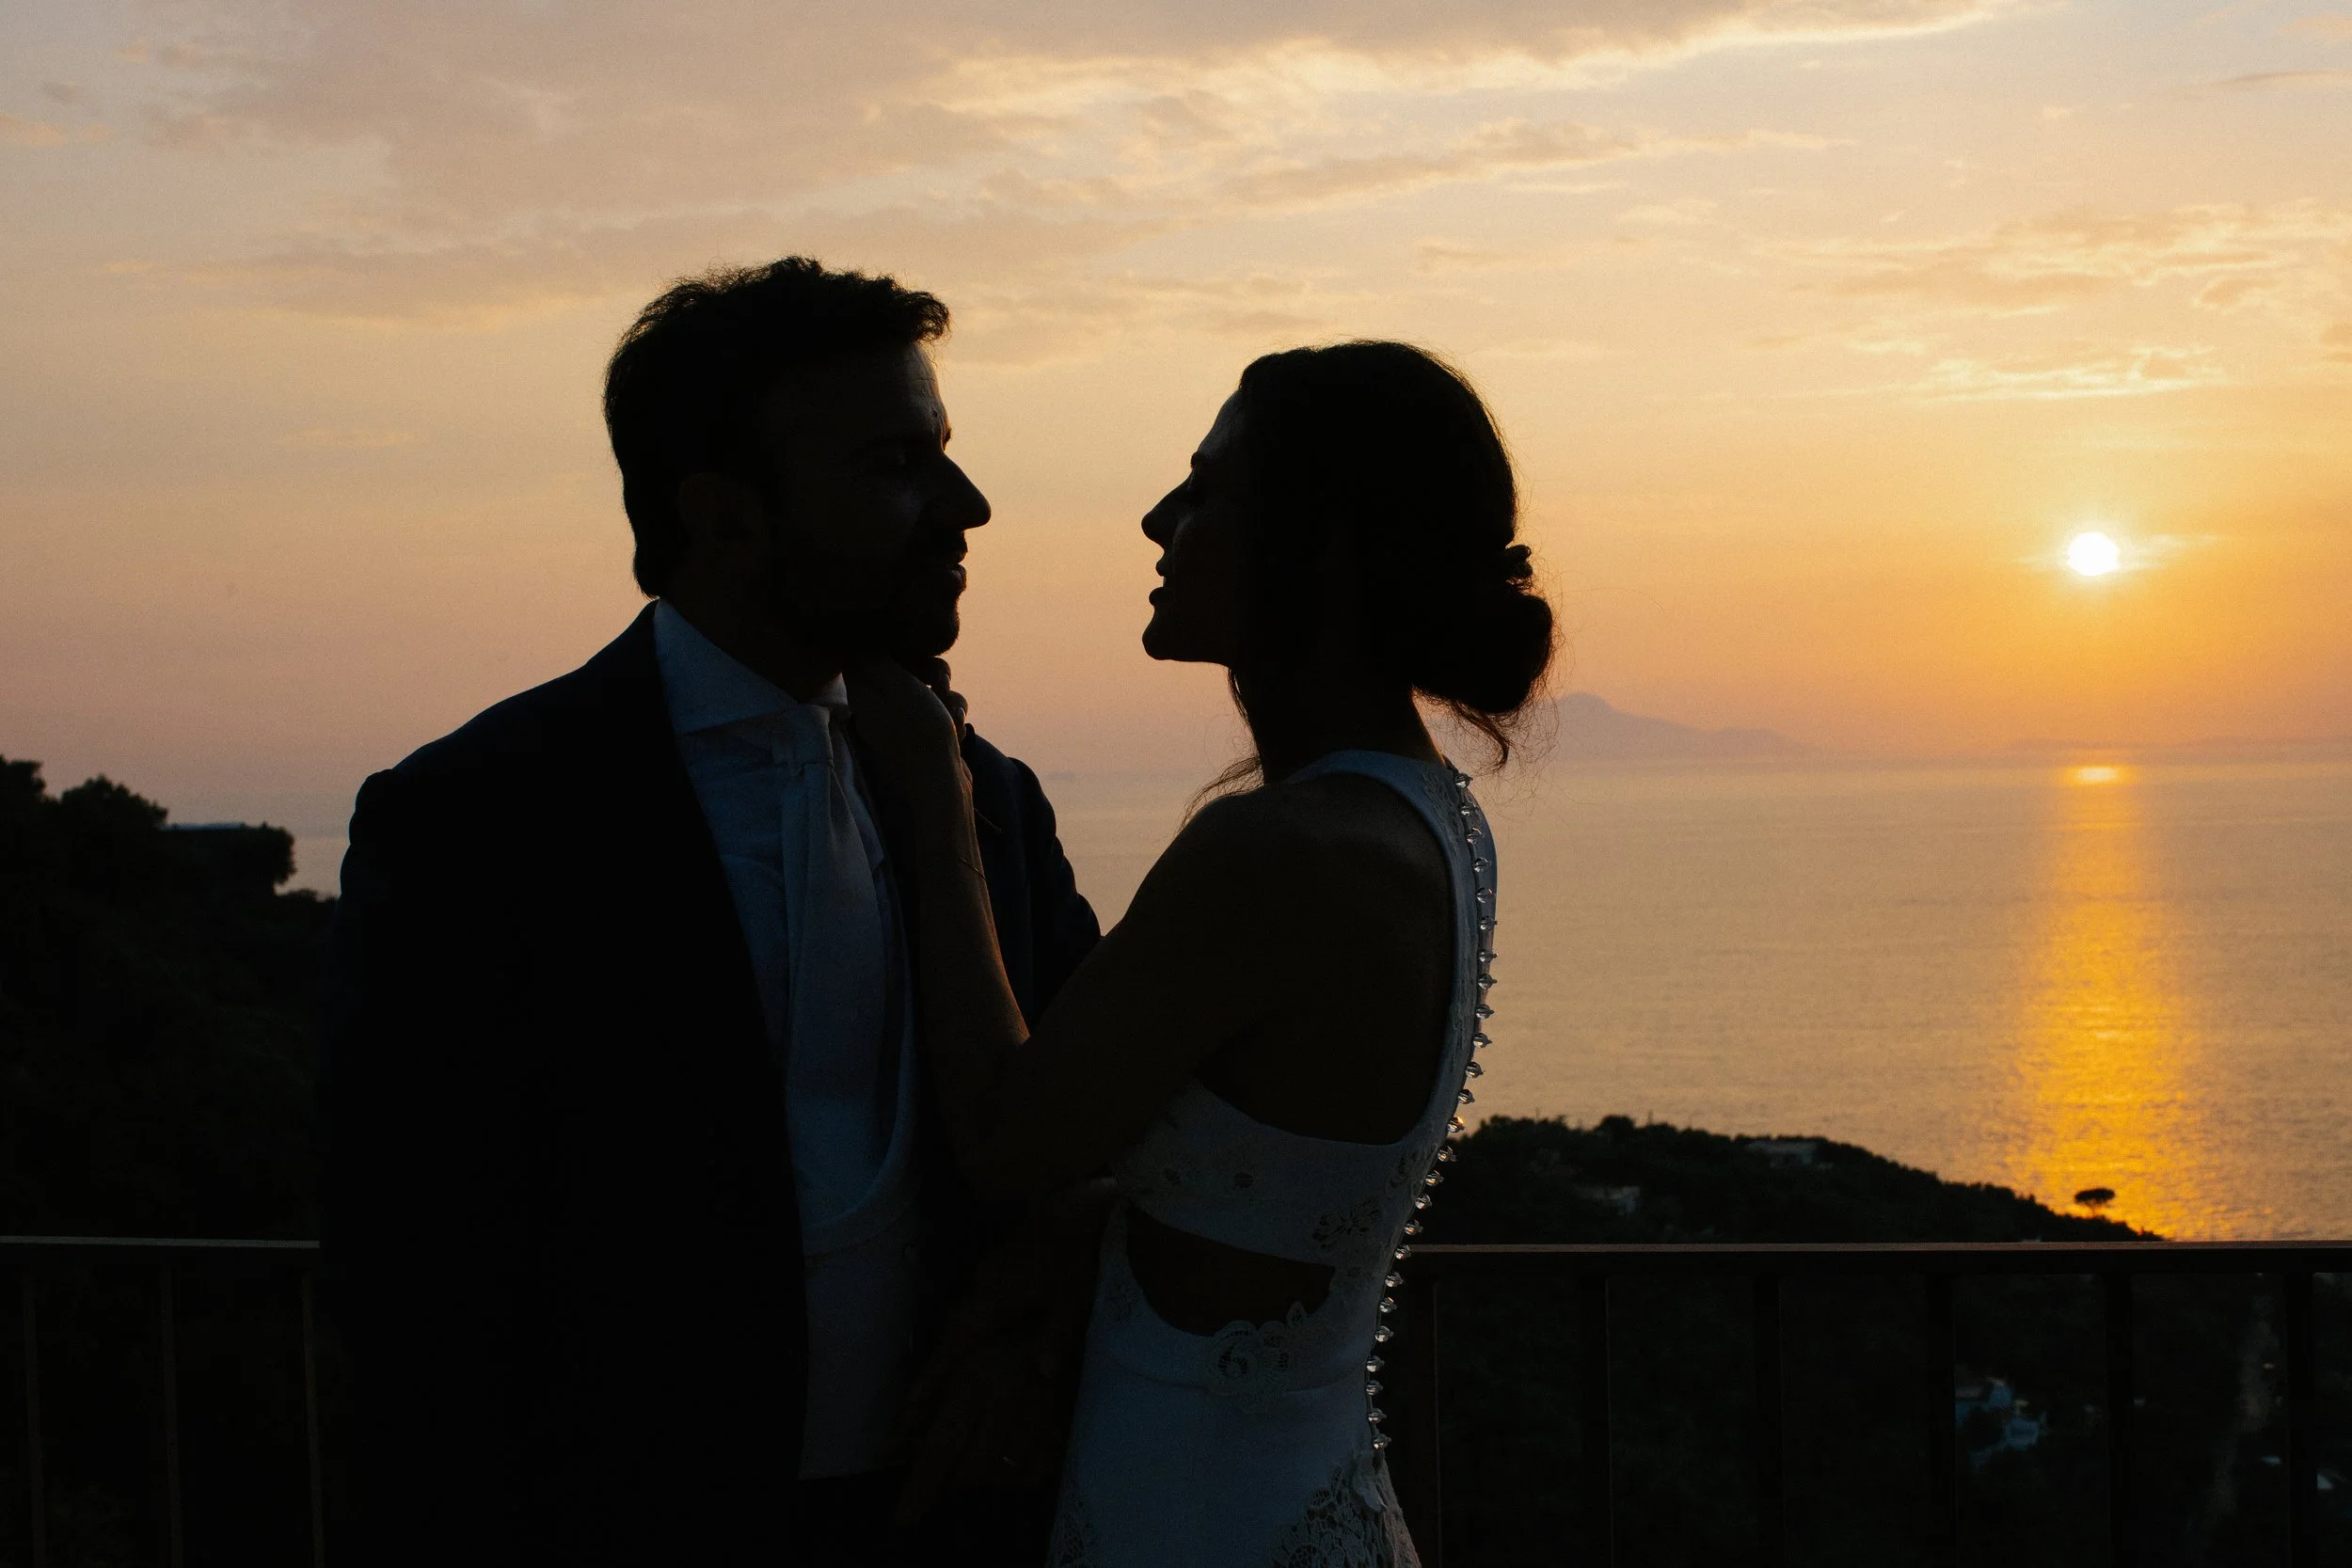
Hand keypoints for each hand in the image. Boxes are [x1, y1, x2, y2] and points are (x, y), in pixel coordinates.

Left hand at [844, 657, 968, 811]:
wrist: (943, 783)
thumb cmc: (921, 732)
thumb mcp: (900, 687)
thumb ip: (879, 664)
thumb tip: (860, 647)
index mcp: (864, 699)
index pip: (860, 661)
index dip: (886, 649)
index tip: (909, 650)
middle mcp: (877, 711)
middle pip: (897, 673)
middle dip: (927, 671)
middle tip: (940, 680)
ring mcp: (901, 725)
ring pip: (924, 691)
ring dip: (944, 695)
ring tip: (951, 711)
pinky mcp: (922, 735)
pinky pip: (935, 712)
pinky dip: (948, 716)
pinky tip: (956, 728)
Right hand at [892, 1182, 1113, 1525]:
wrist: (1068, 1205)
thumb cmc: (1072, 1251)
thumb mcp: (1073, 1295)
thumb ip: (1055, 1335)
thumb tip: (1041, 1377)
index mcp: (996, 1297)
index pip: (957, 1343)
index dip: (934, 1376)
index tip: (910, 1407)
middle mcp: (980, 1289)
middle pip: (947, 1337)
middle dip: (930, 1376)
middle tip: (908, 1416)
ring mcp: (982, 1279)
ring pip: (954, 1325)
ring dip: (941, 1359)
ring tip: (925, 1398)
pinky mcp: (990, 1273)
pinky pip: (966, 1313)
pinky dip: (957, 1339)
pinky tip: (958, 1356)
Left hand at [893, 1332, 1064, 1525]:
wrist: (1051, 1321)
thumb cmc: (991, 1339)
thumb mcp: (949, 1360)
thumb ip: (918, 1407)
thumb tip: (888, 1454)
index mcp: (971, 1387)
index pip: (939, 1449)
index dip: (919, 1489)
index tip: (902, 1521)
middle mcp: (1005, 1407)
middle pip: (970, 1473)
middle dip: (953, 1478)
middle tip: (953, 1462)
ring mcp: (1038, 1421)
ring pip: (1001, 1481)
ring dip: (984, 1479)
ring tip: (980, 1455)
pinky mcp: (1061, 1429)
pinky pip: (1033, 1478)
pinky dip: (1015, 1479)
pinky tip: (1008, 1460)